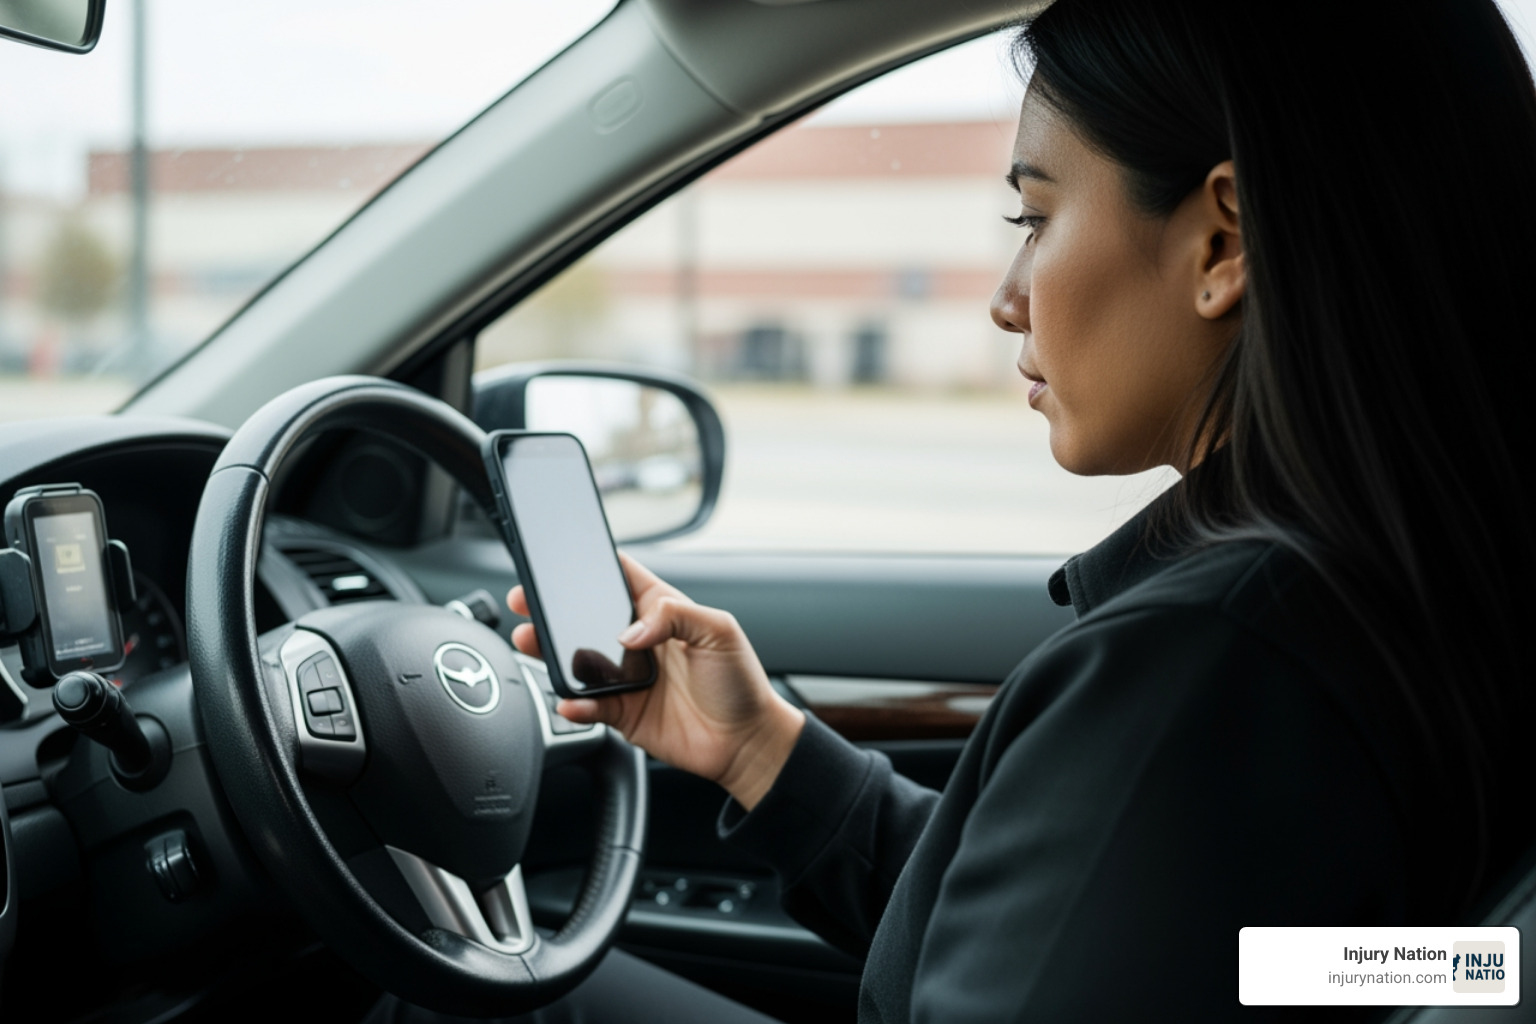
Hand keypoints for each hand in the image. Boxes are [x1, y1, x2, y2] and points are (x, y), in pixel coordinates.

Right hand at [507, 554, 803, 810]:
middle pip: (584, 618)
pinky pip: (587, 705)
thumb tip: (630, 631)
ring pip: (576, 660)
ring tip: (529, 642)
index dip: (591, 566)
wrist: (747, 742)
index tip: (560, 560)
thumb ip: (676, 615)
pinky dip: (573, 703)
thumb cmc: (741, 683)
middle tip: (525, 601)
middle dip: (551, 608)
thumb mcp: (721, 631)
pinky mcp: (622, 713)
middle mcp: (639, 642)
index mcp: (662, 611)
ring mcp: (627, 678)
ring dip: (549, 652)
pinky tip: (569, 699)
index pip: (620, 578)